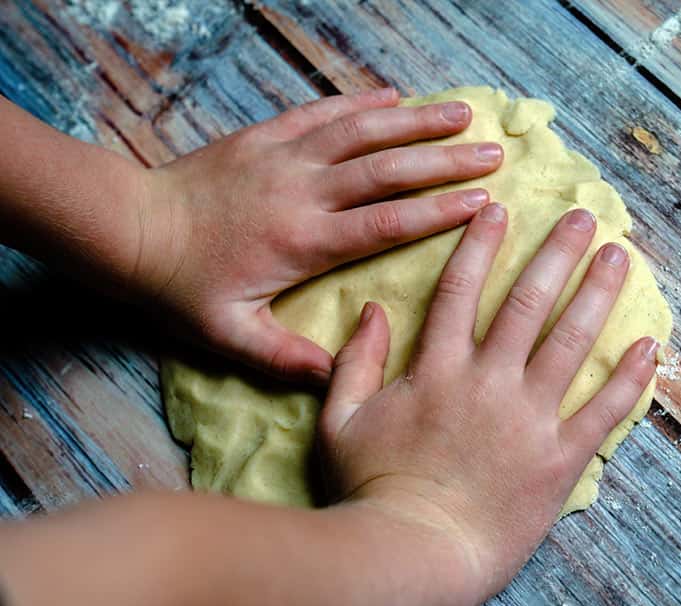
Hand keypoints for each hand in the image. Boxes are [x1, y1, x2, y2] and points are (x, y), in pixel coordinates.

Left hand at [136, 87, 502, 383]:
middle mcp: (303, 191)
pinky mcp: (265, 137)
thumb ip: (285, 356)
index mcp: (305, 241)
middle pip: (387, 169)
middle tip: (492, 153)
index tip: (482, 203)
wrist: (129, 229)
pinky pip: (321, 113)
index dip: (438, 212)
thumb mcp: (229, 335)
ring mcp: (285, 157)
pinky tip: (392, 95)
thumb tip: (338, 376)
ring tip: (462, 112)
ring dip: (415, 120)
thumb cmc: (181, 286)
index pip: (386, 222)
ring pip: (361, 131)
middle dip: (445, 159)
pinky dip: (360, 102)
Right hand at [316, 203, 658, 605]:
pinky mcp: (560, 458)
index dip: (480, 245)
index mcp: (437, 370)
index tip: (500, 209)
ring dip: (597, 295)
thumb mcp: (340, 421)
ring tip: (619, 258)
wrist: (414, 554)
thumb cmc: (372, 490)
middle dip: (557, 253)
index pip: (460, 291)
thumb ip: (355, 361)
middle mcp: (489, 382)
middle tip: (584, 218)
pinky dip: (629, 378)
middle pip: (528, 302)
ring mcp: (530, 418)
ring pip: (571, 342)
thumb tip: (372, 308)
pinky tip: (650, 345)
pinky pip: (603, 410)